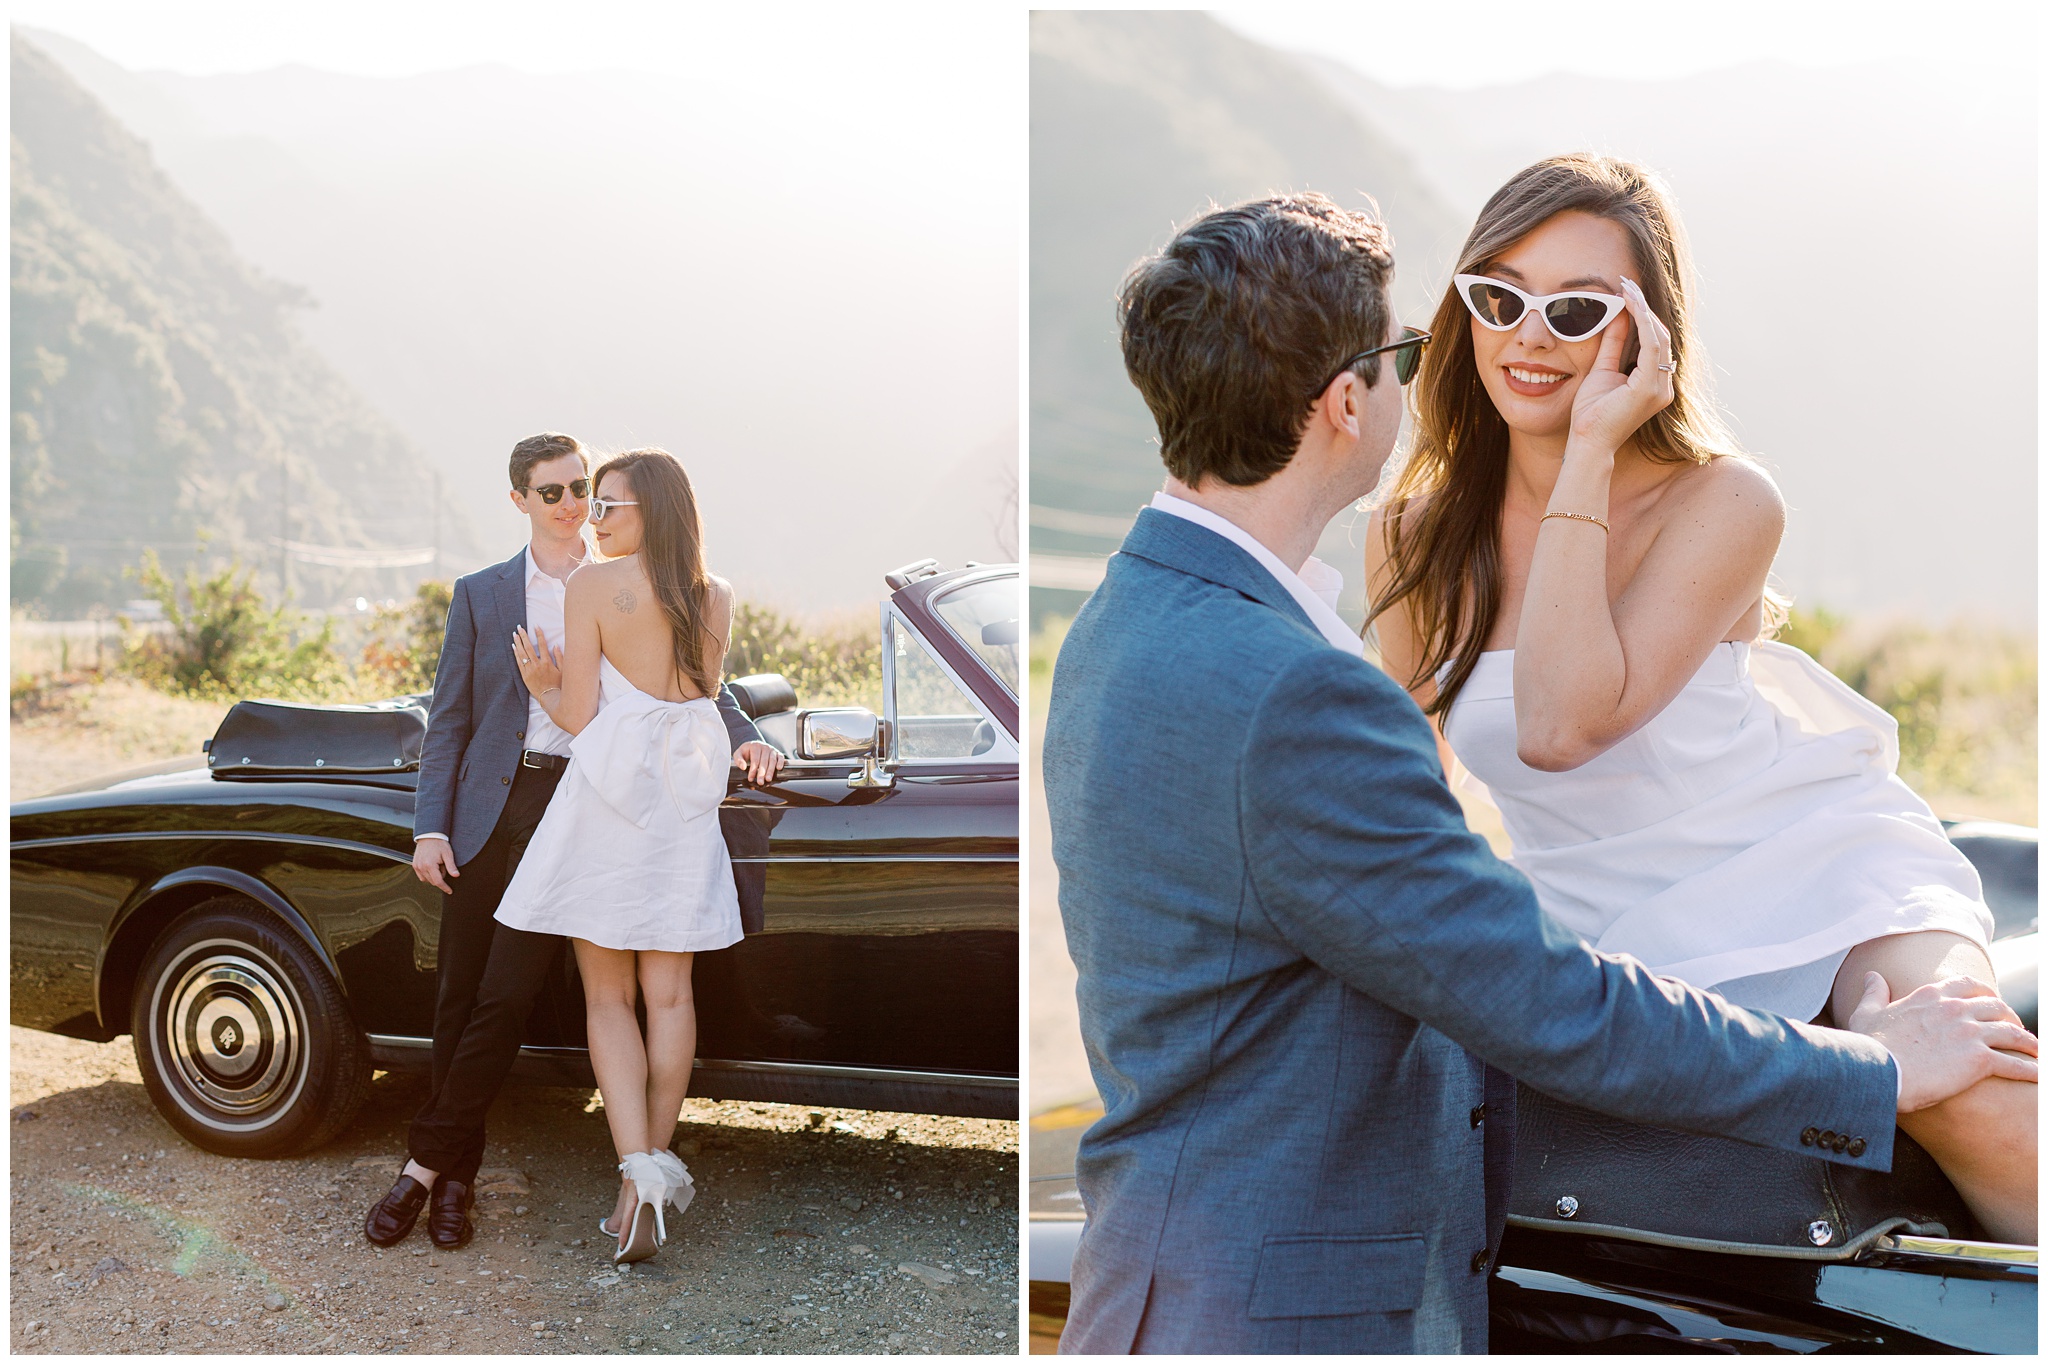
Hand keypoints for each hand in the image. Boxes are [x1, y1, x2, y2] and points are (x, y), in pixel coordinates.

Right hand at [412, 837, 458, 893]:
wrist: (429, 835)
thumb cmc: (439, 844)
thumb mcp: (448, 854)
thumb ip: (451, 866)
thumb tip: (456, 875)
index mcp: (430, 865)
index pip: (438, 881)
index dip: (445, 887)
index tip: (450, 891)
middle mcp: (421, 867)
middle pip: (433, 881)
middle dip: (441, 877)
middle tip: (443, 865)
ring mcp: (417, 866)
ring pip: (427, 880)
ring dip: (434, 876)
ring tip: (438, 864)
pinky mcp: (414, 865)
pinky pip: (422, 876)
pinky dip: (428, 875)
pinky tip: (432, 866)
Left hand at [513, 625, 562, 707]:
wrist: (550, 698)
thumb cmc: (559, 685)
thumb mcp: (564, 670)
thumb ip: (560, 657)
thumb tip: (555, 645)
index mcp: (547, 662)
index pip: (542, 644)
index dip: (539, 634)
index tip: (535, 626)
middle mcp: (537, 665)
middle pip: (529, 647)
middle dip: (523, 636)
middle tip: (519, 627)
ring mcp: (530, 670)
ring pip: (522, 654)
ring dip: (518, 642)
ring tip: (514, 634)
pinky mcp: (524, 676)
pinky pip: (519, 662)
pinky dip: (516, 654)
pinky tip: (514, 647)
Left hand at [733, 740, 784, 785]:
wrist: (753, 746)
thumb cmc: (745, 752)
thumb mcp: (738, 754)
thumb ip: (738, 760)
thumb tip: (743, 767)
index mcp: (755, 746)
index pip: (755, 760)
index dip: (753, 770)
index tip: (750, 779)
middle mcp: (764, 747)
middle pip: (764, 761)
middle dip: (762, 773)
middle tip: (760, 782)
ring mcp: (772, 749)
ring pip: (772, 761)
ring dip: (771, 771)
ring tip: (768, 780)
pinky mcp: (777, 752)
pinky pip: (780, 757)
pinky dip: (781, 762)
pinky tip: (779, 769)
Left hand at [1567, 275, 1674, 454]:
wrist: (1586, 442)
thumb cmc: (1591, 413)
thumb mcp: (1602, 369)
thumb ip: (1614, 344)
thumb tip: (1618, 314)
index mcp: (1654, 382)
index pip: (1655, 340)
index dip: (1643, 314)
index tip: (1628, 291)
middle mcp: (1664, 385)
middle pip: (1660, 336)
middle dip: (1644, 307)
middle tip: (1627, 283)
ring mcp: (1660, 388)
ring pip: (1659, 338)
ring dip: (1643, 311)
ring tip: (1627, 289)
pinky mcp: (1649, 388)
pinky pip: (1651, 348)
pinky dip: (1642, 324)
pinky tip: (1629, 306)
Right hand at [1846, 972, 2037, 1112]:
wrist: (1876, 1071)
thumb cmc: (1868, 1045)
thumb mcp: (1866, 1013)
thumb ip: (1874, 993)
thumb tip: (1872, 976)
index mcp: (1931, 995)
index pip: (1968, 985)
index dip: (1985, 993)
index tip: (1992, 1003)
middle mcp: (1955, 1009)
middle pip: (1997, 1007)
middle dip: (2011, 1017)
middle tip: (2016, 1031)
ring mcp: (1970, 1033)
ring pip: (2013, 1033)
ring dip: (2028, 1043)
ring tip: (2035, 1052)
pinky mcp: (1979, 1059)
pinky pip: (2015, 1063)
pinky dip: (2031, 1070)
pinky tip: (2038, 1076)